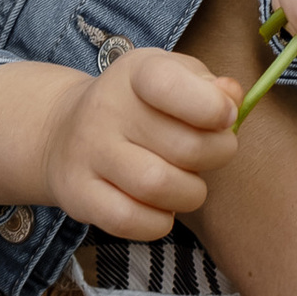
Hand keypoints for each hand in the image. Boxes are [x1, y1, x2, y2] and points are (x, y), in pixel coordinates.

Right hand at [41, 44, 241, 241]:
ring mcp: (87, 153)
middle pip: (185, 147)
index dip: (212, 107)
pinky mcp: (77, 193)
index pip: (170, 84)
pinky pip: (130, 221)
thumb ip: (210, 87)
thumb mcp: (173, 77)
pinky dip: (158, 223)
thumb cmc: (138, 105)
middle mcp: (105, 109)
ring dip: (190, 193)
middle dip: (216, 156)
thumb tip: (234, 99)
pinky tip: (160, 208)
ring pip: (158, 187)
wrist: (62, 131)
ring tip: (187, 183)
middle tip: (213, 154)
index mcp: (135, 73)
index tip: (226, 117)